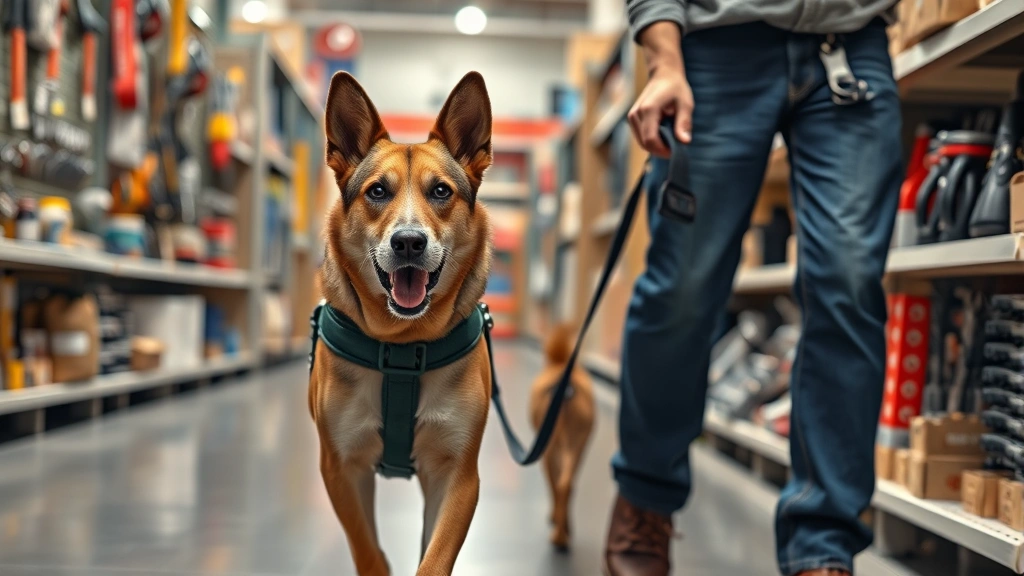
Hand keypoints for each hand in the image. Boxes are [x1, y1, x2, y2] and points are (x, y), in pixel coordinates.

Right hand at [627, 21, 691, 156]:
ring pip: (642, 142)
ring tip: (671, 137)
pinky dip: (653, 140)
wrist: (663, 75)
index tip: (676, 150)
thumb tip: (684, 142)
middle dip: (661, 149)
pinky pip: (641, 137)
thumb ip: (684, 123)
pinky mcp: (633, 119)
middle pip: (645, 144)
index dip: (663, 150)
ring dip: (657, 145)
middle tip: (676, 146)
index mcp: (648, 109)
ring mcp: (632, 117)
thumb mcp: (686, 104)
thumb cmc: (676, 88)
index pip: (651, 140)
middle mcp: (636, 114)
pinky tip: (664, 133)